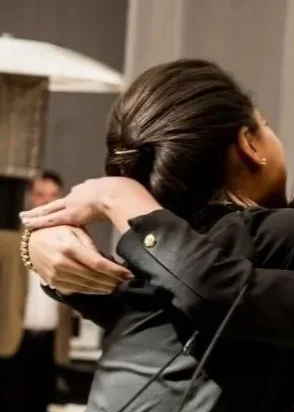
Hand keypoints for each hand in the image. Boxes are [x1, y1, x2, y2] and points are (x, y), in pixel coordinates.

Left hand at [20, 177, 157, 231]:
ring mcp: (75, 201)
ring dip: (39, 213)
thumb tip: (149, 218)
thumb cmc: (134, 198)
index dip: (80, 199)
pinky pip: (50, 218)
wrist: (122, 194)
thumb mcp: (136, 202)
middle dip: (55, 205)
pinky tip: (27, 223)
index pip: (86, 194)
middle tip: (43, 209)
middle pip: (66, 200)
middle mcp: (85, 191)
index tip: (75, 203)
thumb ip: (137, 211)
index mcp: (100, 188)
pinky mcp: (69, 212)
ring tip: (26, 217)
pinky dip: (38, 220)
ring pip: (53, 208)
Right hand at [28, 226, 132, 293]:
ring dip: (105, 288)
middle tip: (127, 281)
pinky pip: (78, 290)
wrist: (32, 242)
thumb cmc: (59, 232)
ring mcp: (57, 275)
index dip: (115, 271)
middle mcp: (62, 263)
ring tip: (119, 285)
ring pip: (87, 286)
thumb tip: (110, 262)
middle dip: (113, 281)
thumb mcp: (75, 231)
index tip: (128, 273)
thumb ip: (91, 246)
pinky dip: (93, 290)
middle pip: (94, 277)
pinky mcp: (54, 283)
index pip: (98, 264)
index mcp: (69, 247)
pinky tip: (103, 288)